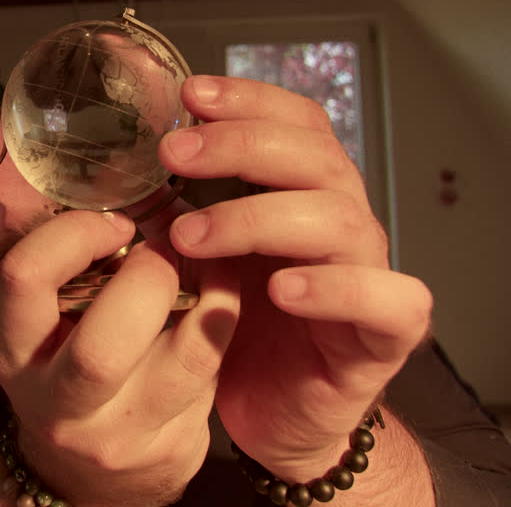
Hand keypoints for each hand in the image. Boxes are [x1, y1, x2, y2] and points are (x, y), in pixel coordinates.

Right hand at [0, 209, 236, 506]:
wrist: (89, 477)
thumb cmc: (69, 370)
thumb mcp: (51, 325)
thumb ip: (78, 267)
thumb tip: (138, 186)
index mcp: (16, 353)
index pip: (25, 278)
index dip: (75, 233)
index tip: (112, 223)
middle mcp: (58, 404)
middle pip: (103, 345)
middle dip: (150, 276)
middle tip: (167, 249)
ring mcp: (119, 436)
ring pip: (187, 357)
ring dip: (210, 291)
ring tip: (208, 262)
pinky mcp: (172, 448)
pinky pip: (215, 372)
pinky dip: (224, 320)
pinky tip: (220, 297)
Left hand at [153, 75, 431, 481]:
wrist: (280, 417)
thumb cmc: (242, 332)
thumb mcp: (203, 263)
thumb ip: (182, 211)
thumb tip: (123, 167)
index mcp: (304, 194)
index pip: (295, 123)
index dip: (249, 99)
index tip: (190, 93)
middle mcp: (343, 223)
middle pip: (316, 156)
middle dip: (241, 145)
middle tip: (176, 152)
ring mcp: (370, 273)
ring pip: (340, 219)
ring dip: (259, 217)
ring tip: (192, 235)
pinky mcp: (385, 333)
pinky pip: (387, 298)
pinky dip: (336, 287)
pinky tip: (282, 289)